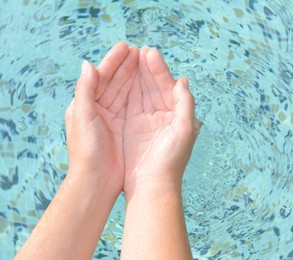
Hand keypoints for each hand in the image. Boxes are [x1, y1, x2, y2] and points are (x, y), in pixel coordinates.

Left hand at [65, 42, 138, 193]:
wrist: (96, 181)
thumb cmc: (86, 150)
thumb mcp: (82, 117)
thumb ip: (84, 90)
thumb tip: (87, 64)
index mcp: (85, 104)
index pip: (101, 76)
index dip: (113, 61)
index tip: (126, 47)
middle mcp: (99, 108)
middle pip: (115, 81)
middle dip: (127, 66)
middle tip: (140, 50)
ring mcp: (113, 118)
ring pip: (126, 92)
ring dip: (135, 76)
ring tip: (147, 62)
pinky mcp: (125, 128)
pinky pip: (134, 106)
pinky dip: (141, 94)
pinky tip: (150, 85)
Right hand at [123, 47, 199, 193]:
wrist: (152, 186)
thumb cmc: (172, 160)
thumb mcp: (185, 129)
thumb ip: (186, 103)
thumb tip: (182, 80)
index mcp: (176, 114)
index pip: (167, 85)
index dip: (159, 69)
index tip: (149, 52)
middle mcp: (161, 115)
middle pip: (152, 85)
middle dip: (146, 68)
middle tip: (137, 50)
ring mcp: (145, 120)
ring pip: (139, 92)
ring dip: (134, 75)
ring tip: (128, 57)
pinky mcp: (130, 128)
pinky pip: (127, 104)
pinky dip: (124, 90)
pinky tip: (119, 78)